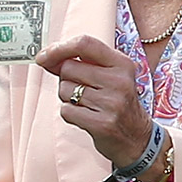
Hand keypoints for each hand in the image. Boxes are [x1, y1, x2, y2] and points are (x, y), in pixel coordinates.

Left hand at [36, 35, 152, 166]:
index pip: (85, 43)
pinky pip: (66, 110)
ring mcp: (111, 103)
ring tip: (87, 104)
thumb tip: (46, 57)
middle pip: (69, 68)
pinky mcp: (102, 123)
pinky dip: (70, 113)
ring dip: (68, 97)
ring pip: (65, 89)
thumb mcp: (111, 76)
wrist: (137, 138)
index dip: (59, 48)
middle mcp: (119, 80)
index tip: (44, 56)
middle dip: (66, 79)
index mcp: (122, 64)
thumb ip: (82, 63)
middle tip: (82, 89)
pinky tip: (86, 116)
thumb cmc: (118, 103)